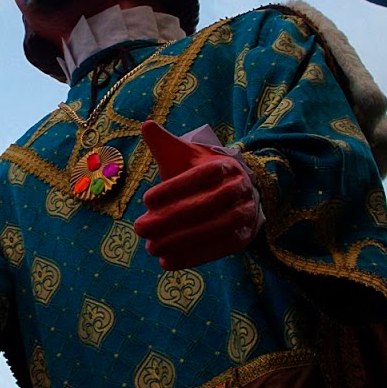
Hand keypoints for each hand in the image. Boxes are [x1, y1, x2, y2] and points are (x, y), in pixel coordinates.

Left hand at [133, 121, 263, 268]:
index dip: (172, 189)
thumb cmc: (201, 174)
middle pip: (206, 206)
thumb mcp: (186, 156)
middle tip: (140, 228)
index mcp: (225, 166)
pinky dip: (192, 257)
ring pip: (214, 229)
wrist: (238, 193)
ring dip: (180, 241)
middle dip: (170, 219)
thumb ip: (166, 143)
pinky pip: (219, 250)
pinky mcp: (244, 238)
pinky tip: (166, 262)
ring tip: (151, 248)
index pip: (199, 177)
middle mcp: (240, 189)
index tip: (145, 200)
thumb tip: (147, 125)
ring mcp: (246, 214)